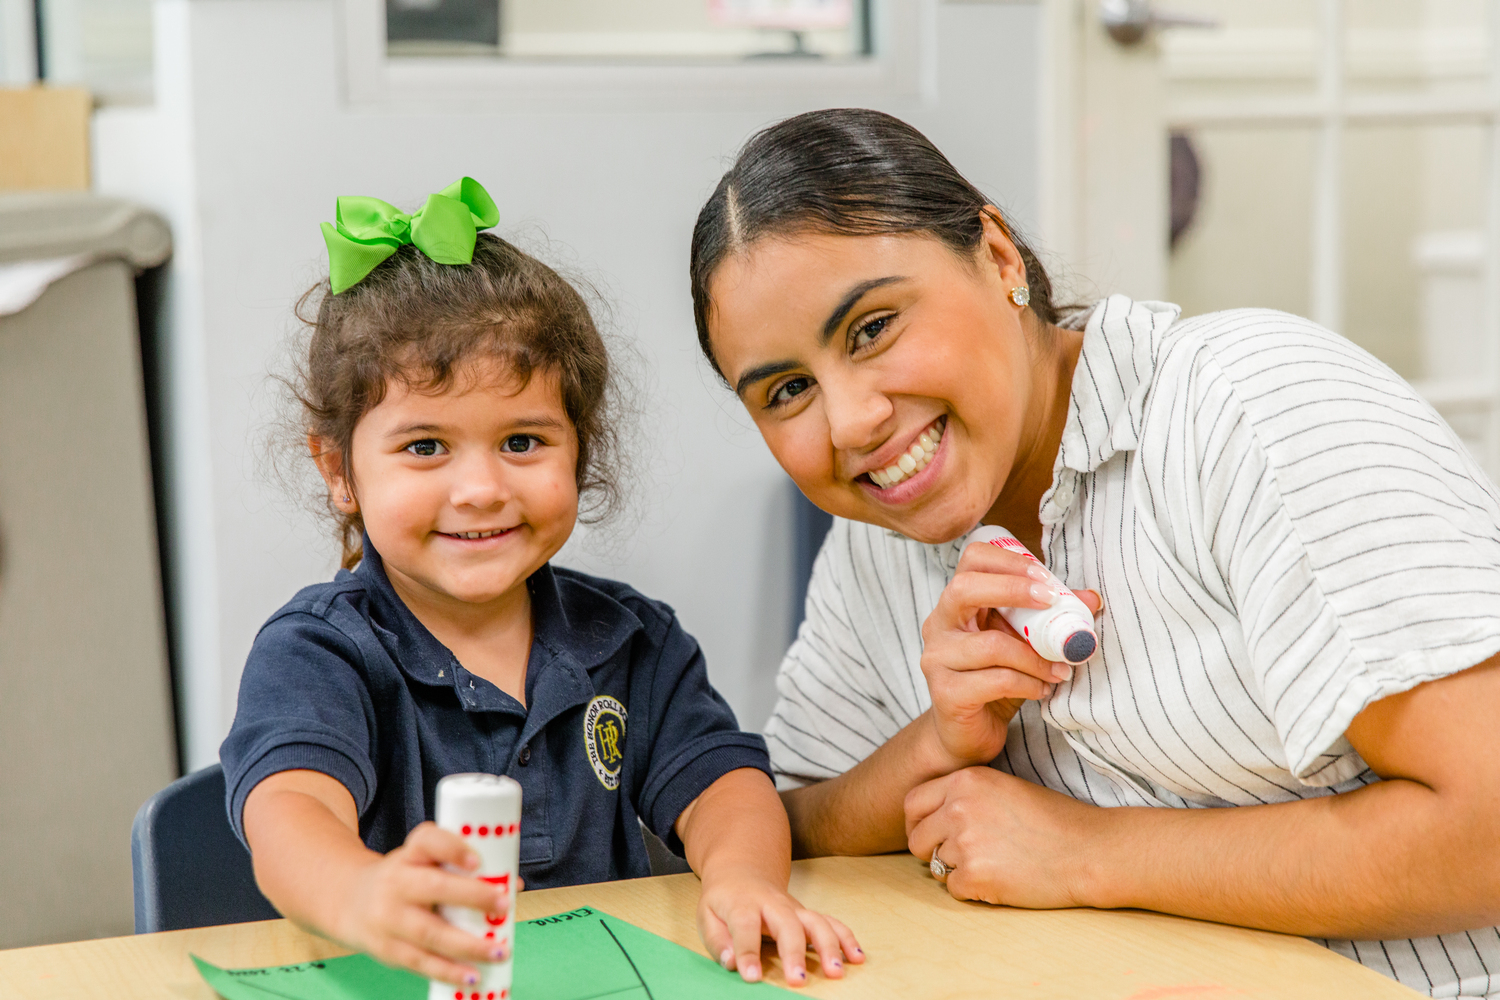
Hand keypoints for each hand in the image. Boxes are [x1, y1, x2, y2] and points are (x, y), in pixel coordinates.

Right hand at [333, 822, 518, 984]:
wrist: (350, 901)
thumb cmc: (404, 878)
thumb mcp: (423, 860)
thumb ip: (462, 868)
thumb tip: (515, 885)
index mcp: (409, 854)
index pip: (427, 841)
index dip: (452, 848)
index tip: (477, 860)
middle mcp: (396, 882)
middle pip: (433, 887)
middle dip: (472, 897)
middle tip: (504, 905)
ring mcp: (389, 918)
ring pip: (430, 932)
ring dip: (468, 945)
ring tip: (500, 950)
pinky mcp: (387, 949)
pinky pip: (420, 962)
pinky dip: (449, 971)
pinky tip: (472, 977)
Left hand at [696, 867, 863, 986]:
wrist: (743, 871)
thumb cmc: (724, 899)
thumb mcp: (707, 914)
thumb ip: (717, 939)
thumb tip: (731, 962)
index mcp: (743, 903)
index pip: (745, 926)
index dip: (748, 951)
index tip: (752, 976)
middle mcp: (772, 903)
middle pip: (787, 923)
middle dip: (794, 952)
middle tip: (798, 980)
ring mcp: (794, 908)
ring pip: (816, 921)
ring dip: (829, 946)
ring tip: (836, 971)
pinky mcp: (807, 914)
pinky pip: (830, 922)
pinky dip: (846, 938)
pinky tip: (856, 958)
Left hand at [904, 766, 1100, 908]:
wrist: (1088, 849)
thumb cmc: (1053, 820)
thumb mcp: (1004, 787)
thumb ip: (965, 796)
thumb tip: (932, 818)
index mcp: (965, 780)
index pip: (913, 803)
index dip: (917, 823)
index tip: (929, 835)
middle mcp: (958, 807)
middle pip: (917, 839)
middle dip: (932, 852)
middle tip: (961, 858)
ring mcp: (965, 842)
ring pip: (936, 866)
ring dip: (957, 871)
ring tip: (994, 864)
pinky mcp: (975, 875)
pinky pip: (954, 889)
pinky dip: (972, 891)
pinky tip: (1000, 880)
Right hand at [920, 541, 1101, 765]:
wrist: (965, 735)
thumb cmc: (993, 682)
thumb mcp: (1023, 645)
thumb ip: (1049, 620)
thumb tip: (1092, 599)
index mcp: (956, 605)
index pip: (970, 561)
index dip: (1007, 561)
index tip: (1044, 578)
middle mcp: (938, 626)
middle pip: (964, 588)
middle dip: (1013, 590)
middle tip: (1051, 602)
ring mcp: (937, 659)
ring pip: (992, 645)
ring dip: (1036, 656)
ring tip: (1060, 668)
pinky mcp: (945, 692)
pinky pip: (996, 680)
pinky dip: (1029, 683)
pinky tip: (1042, 689)